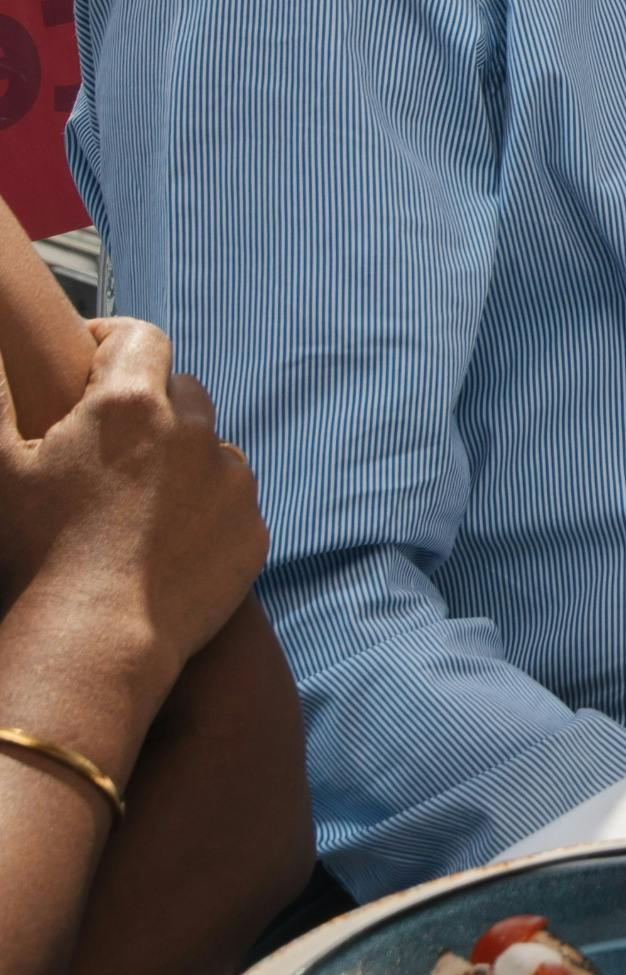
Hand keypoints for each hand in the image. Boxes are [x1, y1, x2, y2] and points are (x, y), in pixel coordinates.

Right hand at [0, 319, 269, 674]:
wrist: (96, 635)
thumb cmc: (37, 551)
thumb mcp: (2, 468)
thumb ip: (2, 402)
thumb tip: (2, 365)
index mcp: (131, 405)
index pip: (139, 339)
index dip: (113, 340)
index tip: (90, 355)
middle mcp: (194, 431)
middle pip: (180, 390)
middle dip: (150, 404)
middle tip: (110, 441)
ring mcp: (231, 480)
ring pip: (212, 446)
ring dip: (183, 457)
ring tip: (138, 498)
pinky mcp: (252, 527)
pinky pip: (232, 501)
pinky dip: (206, 508)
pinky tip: (166, 538)